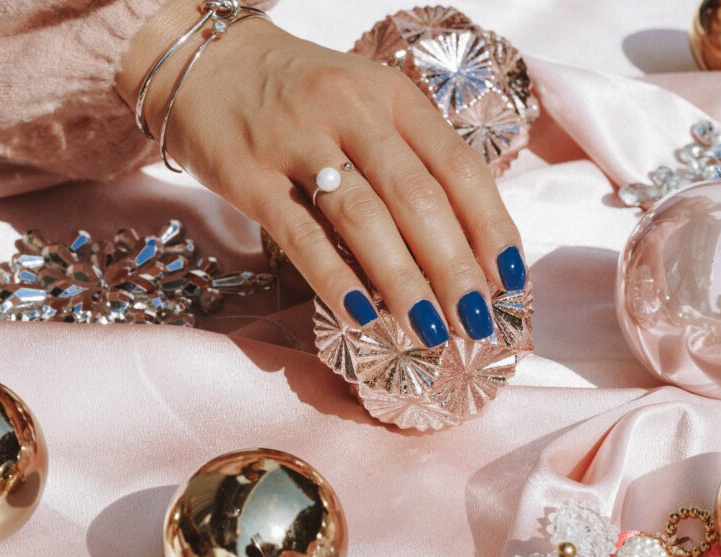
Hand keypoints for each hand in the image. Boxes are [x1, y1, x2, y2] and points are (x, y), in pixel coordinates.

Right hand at [116, 1, 526, 346]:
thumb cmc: (306, 98)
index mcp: (394, 97)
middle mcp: (352, 111)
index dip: (490, 226)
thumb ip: (414, 162)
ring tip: (429, 329)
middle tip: (476, 321)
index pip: (457, 166)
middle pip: (417, 197)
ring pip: (363, 218)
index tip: (510, 280)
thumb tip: (464, 250)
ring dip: (403, 281)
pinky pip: (299, 235)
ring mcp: (297, 140)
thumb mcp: (371, 107)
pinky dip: (334, 279)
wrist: (210, 62)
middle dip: (454, 266)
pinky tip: (360, 316)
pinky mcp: (250, 174)